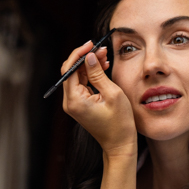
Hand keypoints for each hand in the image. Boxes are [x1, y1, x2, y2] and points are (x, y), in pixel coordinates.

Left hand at [61, 41, 135, 156]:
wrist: (119, 144)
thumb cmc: (119, 123)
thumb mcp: (112, 94)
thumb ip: (98, 73)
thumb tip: (88, 56)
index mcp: (74, 100)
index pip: (68, 70)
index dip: (79, 54)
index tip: (91, 44)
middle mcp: (70, 102)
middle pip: (71, 71)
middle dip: (85, 57)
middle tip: (100, 48)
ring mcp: (74, 103)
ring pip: (77, 76)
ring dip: (89, 64)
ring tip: (104, 55)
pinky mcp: (80, 104)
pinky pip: (82, 84)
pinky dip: (91, 74)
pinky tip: (103, 66)